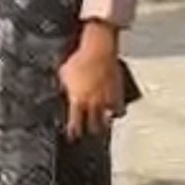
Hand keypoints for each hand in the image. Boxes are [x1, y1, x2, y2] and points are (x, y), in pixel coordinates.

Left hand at [59, 23, 125, 141]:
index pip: (75, 124)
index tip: (73, 136)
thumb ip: (65, 87)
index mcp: (78, 100)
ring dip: (105, 123)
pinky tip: (115, 113)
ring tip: (103, 125)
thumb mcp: (65, 73)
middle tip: (89, 132)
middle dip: (91, 131)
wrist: (98, 48)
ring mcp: (106, 98)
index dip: (74, 132)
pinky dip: (117, 112)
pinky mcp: (118, 92)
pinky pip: (119, 109)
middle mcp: (93, 102)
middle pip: (94, 126)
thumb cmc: (80, 58)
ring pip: (108, 120)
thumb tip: (65, 91)